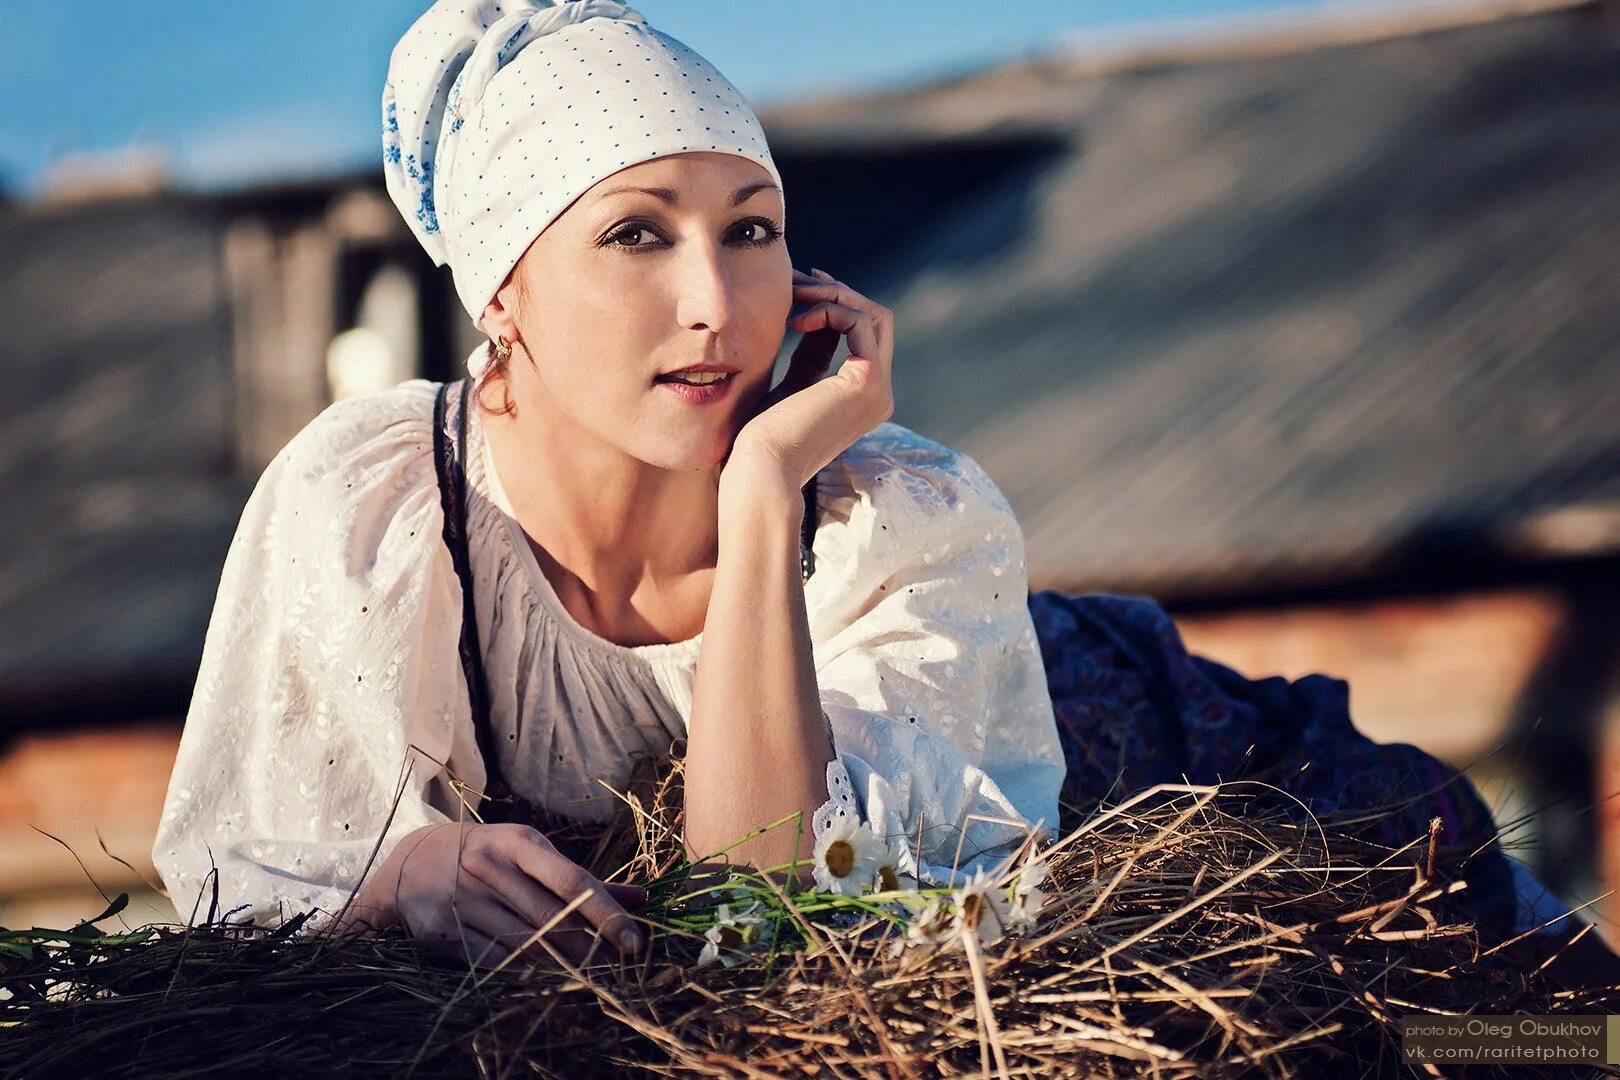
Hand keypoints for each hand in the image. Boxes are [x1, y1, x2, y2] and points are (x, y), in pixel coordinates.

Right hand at [341, 821, 646, 969]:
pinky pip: (494, 961)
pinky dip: (524, 972)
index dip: (606, 913)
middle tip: (615, 964)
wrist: (410, 863)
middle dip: (588, 946)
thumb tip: (642, 900)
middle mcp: (488, 867)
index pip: (572, 879)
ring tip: (587, 973)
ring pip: (525, 944)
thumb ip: (585, 879)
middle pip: (551, 918)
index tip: (634, 941)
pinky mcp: (442, 931)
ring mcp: (462, 900)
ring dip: (561, 964)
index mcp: (518, 842)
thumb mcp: (531, 852)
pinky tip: (546, 977)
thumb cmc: (487, 856)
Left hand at [729, 267, 893, 489]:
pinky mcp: (866, 382)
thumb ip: (812, 355)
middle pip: (875, 319)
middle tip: (798, 280)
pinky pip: (858, 322)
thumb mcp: (791, 385)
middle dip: (836, 292)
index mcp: (864, 397)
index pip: (864, 333)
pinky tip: (795, 320)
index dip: (835, 302)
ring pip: (872, 315)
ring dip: (832, 295)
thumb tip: (814, 316)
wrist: (759, 471)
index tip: (801, 286)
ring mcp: (878, 390)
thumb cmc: (762, 439)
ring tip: (793, 295)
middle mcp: (879, 395)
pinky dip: (828, 309)